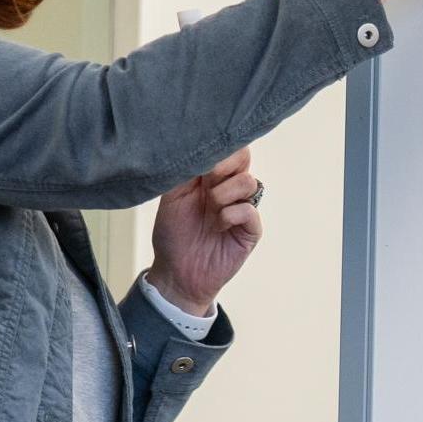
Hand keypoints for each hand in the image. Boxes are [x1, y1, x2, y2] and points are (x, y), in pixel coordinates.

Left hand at [147, 147, 261, 316]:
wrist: (176, 272)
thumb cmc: (172, 234)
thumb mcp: (171, 196)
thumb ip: (185, 172)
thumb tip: (199, 150)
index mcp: (210, 177)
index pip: (227, 149)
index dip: (219, 149)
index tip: (202, 164)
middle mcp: (229, 189)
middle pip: (244, 158)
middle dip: (225, 166)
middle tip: (208, 181)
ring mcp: (242, 208)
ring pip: (249, 182)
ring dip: (224, 194)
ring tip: (210, 211)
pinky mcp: (250, 230)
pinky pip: (250, 211)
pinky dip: (231, 215)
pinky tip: (218, 226)